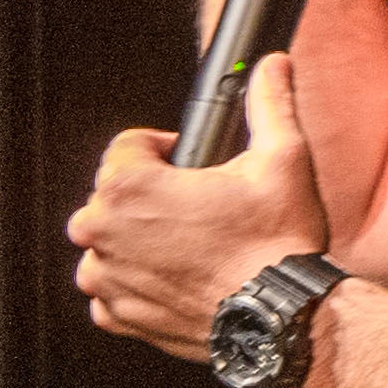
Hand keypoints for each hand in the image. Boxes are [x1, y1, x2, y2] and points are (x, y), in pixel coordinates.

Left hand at [70, 91, 341, 364]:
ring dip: (138, 239)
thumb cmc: (278, 246)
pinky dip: (137, 282)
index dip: (163, 151)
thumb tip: (271, 66)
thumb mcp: (282, 160)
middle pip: (112, 195)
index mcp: (127, 187)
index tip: (188, 165)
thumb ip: (269, 104)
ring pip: (109, 242)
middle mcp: (102, 231)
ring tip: (188, 244)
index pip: (127, 147)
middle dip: (149, 196)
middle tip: (196, 208)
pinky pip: (114, 288)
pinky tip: (178, 277)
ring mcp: (106, 277)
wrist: (285, 321)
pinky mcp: (117, 315)